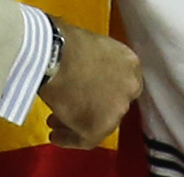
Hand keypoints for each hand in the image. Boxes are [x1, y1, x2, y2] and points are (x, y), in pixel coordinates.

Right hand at [40, 19, 141, 146]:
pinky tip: (56, 136)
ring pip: (99, 123)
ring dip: (78, 124)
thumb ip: (95, 64)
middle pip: (111, 104)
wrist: (53, 55)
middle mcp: (129, 87)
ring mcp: (117, 109)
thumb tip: (82, 74)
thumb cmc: (64, 43)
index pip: (121, 83)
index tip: (86, 93)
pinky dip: (69, 139)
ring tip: (55, 122)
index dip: (103, 91)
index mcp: (129, 62)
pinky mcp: (99, 127)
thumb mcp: (90, 47)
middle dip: (91, 107)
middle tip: (70, 107)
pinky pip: (84, 139)